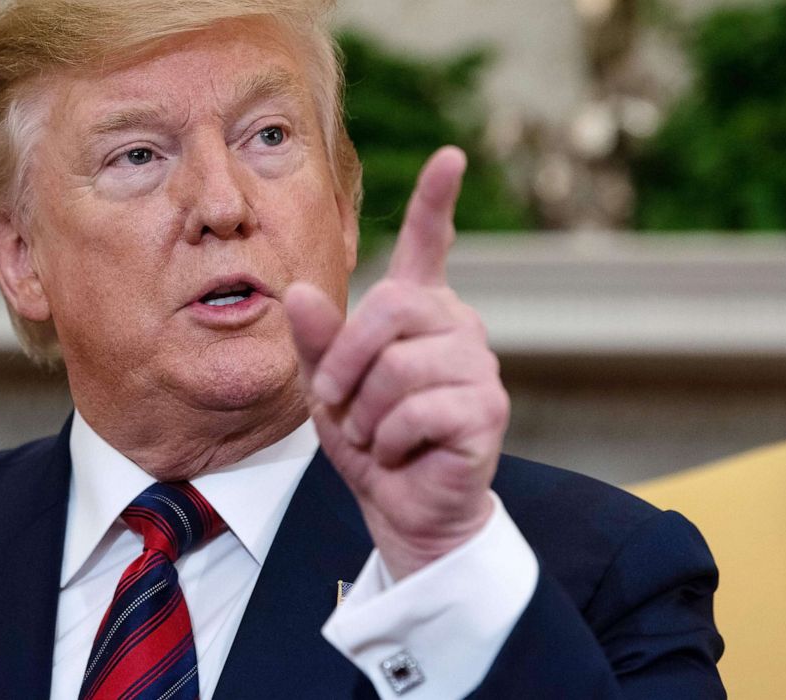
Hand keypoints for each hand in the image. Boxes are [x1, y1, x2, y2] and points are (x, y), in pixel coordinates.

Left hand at [284, 146, 509, 579]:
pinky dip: (389, 440)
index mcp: (419, 311)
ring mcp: (478, 365)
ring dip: (366, 413)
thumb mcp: (329, 387)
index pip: (429, 245)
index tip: (450, 156)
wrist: (401, 504)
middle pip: (390, 307)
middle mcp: (456, 325)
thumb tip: (297, 292)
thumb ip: (316, 340)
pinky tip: (400, 451)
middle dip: (347, 361)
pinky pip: (417, 410)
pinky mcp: (487, 409)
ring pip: (399, 367)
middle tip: (338, 401)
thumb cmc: (369, 438)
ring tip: (376, 434)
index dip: (436, 201)